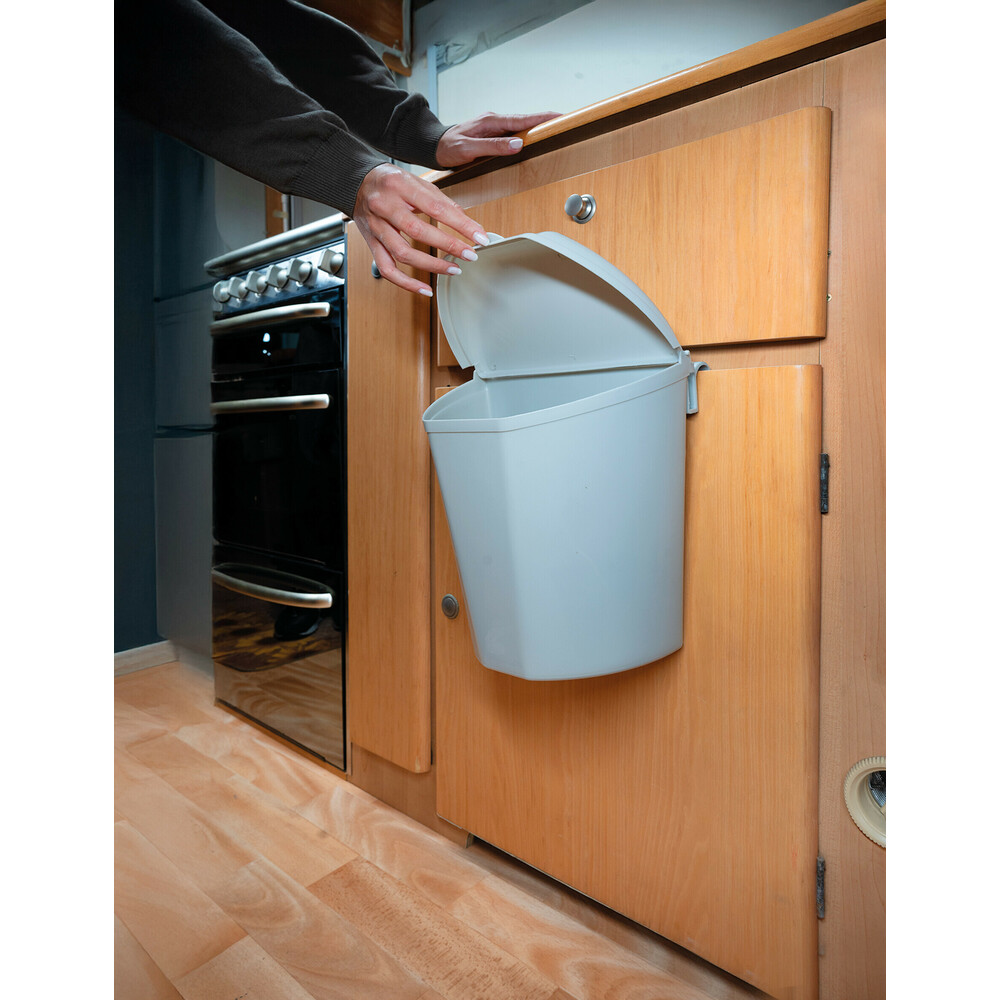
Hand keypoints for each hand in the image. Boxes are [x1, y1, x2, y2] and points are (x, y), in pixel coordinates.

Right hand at [352, 163, 491, 296]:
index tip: (479, 237)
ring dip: (431, 266)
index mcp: (399, 185)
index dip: (460, 224)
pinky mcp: (371, 244)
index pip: (435, 207)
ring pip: (402, 253)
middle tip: (470, 255)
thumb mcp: (416, 181)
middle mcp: (384, 206)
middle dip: (448, 246)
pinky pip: (387, 269)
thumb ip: (440, 201)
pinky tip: (426, 289)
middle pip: (418, 231)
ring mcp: (375, 227)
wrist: (356, 182)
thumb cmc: (389, 181)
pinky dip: (407, 284)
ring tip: (453, 269)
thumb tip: (467, 223)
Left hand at [435, 111, 560, 166]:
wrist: (435, 145)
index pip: (524, 119)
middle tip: (567, 122)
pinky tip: (536, 137)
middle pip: (527, 120)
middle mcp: (496, 121)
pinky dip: (528, 133)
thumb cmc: (449, 147)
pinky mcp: (494, 133)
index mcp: (492, 122)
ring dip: (539, 127)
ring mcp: (495, 126)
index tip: (561, 117)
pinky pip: (515, 132)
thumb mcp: (469, 149)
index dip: (544, 118)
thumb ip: (493, 147)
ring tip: (557, 129)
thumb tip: (517, 144)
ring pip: (522, 126)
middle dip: (547, 120)